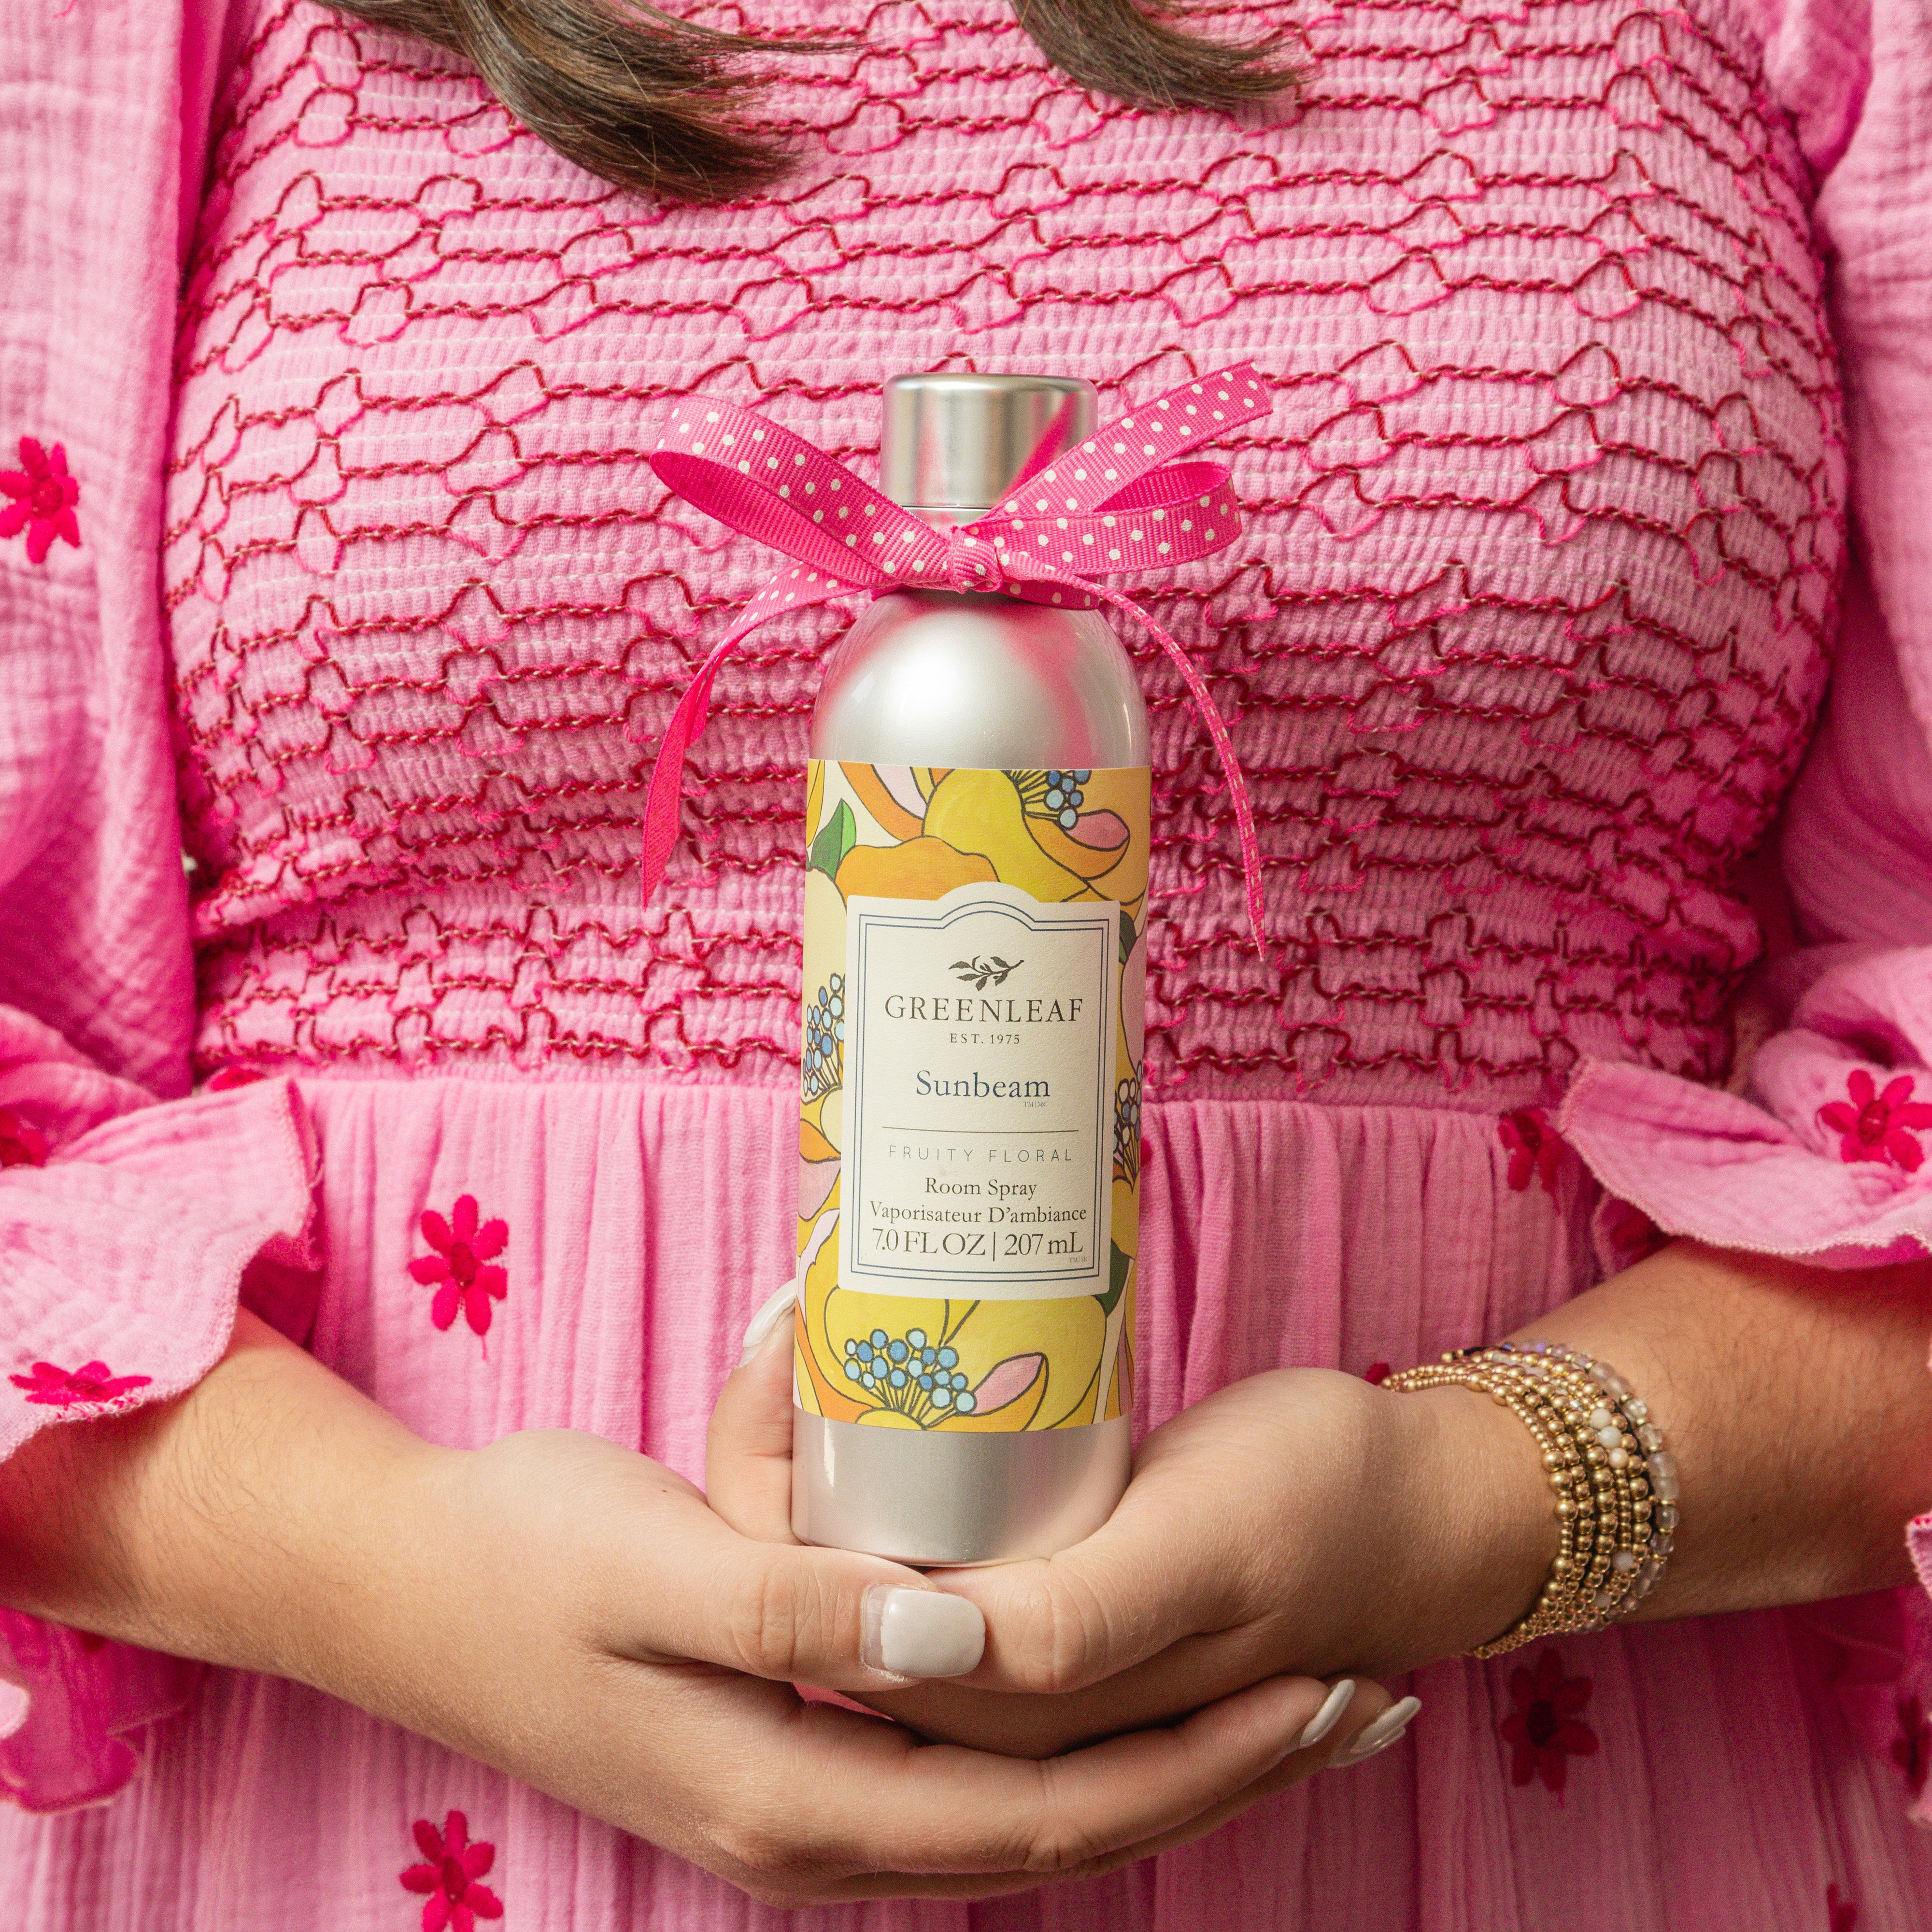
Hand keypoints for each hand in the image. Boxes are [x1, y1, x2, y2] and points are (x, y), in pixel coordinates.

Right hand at [0, 1312, 1367, 1908]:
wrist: (403, 1589)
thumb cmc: (527, 1560)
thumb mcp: (657, 1567)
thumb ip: (799, 1607)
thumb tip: (947, 1636)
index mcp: (794, 1796)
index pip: (1044, 1813)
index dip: (1194, 1763)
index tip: (1317, 1691)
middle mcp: (816, 1826)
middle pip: (1060, 1831)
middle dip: (1216, 1773)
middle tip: (1353, 1703)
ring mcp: (802, 1797)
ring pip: (1024, 1812)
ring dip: (1157, 1764)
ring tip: (1278, 1705)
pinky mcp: (789, 1750)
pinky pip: (967, 1776)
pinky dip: (1066, 1747)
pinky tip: (1119, 1703)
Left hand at [709, 1308, 1524, 1765]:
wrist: (1418, 1505)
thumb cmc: (1315, 1508)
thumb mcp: (1200, 1552)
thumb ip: (1073, 1626)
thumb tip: (912, 1643)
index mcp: (1032, 1706)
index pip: (852, 1627)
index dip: (782, 1501)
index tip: (780, 1349)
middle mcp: (1016, 1697)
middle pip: (848, 1595)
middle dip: (785, 1466)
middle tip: (784, 1320)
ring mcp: (1038, 1649)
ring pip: (886, 1571)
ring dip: (828, 1465)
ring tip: (802, 1341)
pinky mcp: (1064, 1596)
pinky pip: (945, 1553)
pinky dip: (897, 1479)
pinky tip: (863, 1407)